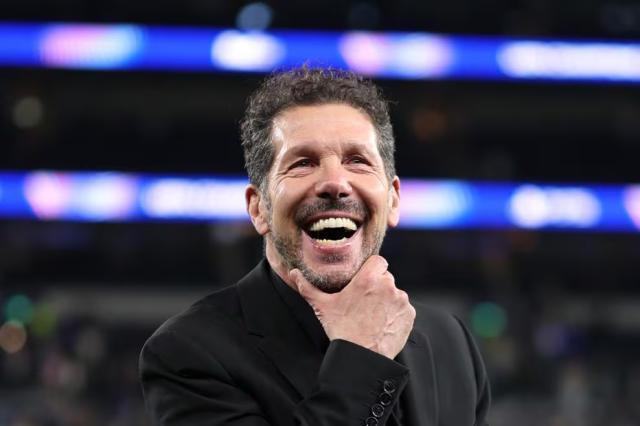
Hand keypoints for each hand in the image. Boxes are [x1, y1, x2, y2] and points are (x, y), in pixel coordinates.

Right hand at [289, 255, 415, 358]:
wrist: (362, 357)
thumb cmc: (342, 330)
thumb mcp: (322, 307)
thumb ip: (308, 287)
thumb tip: (294, 274)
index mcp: (368, 279)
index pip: (378, 260)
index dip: (371, 269)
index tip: (365, 279)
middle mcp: (387, 286)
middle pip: (385, 277)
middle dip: (377, 286)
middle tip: (365, 301)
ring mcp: (401, 300)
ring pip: (395, 293)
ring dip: (387, 300)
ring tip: (372, 315)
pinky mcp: (409, 314)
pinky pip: (403, 308)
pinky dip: (395, 313)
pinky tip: (382, 323)